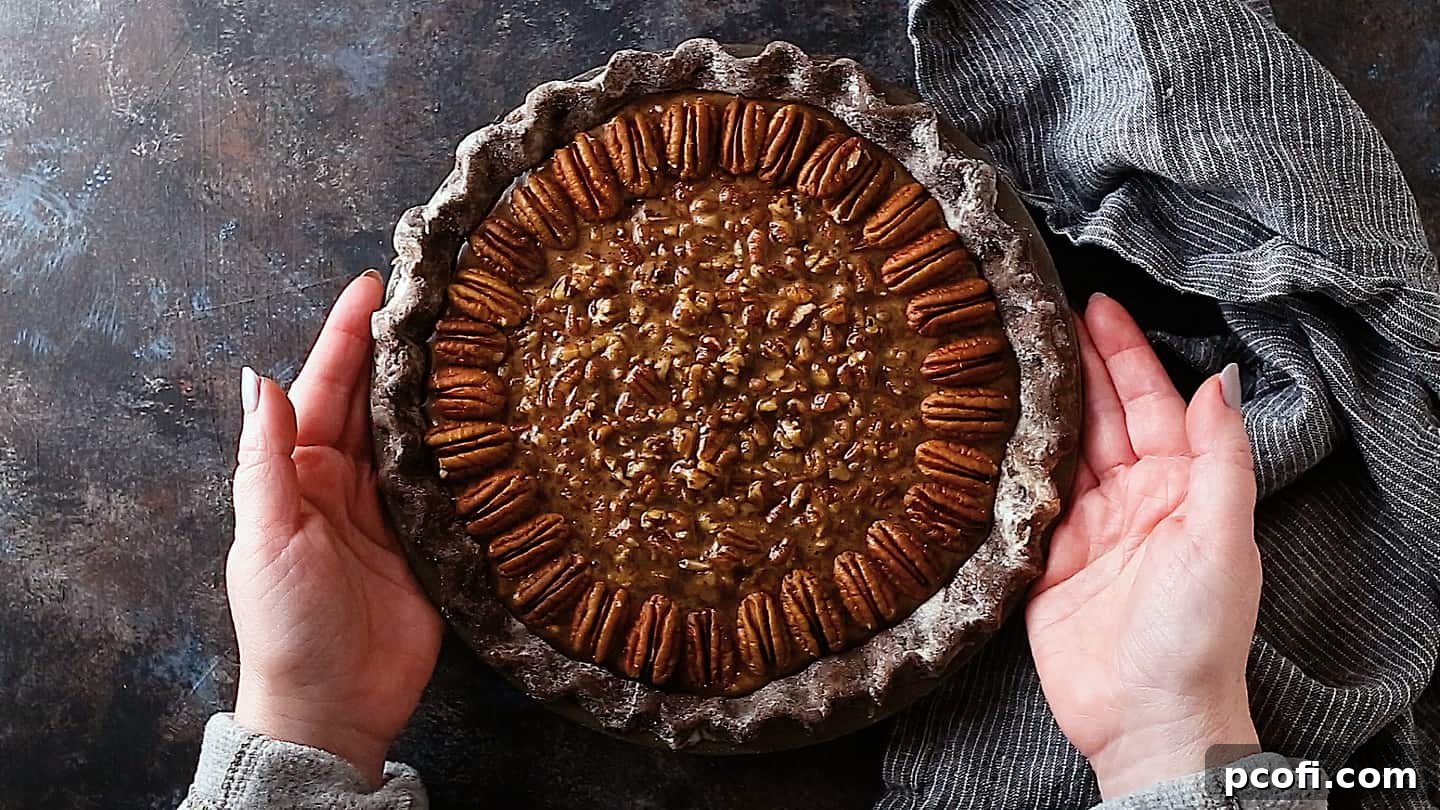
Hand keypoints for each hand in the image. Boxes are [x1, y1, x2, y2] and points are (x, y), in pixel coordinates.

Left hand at [227, 271, 442, 787]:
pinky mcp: (431, 542)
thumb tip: (258, 379)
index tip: (370, 287)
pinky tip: (491, 418)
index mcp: (298, 474)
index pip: (324, 388)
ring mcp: (391, 512)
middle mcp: (345, 483)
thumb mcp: (266, 538)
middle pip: (374, 401)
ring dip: (434, 390)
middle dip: (396, 348)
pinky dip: (466, 449)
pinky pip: (449, 484)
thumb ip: (266, 460)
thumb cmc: (286, 627)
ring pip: (414, 435)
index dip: (345, 336)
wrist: (332, 707)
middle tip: (432, 298)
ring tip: (467, 340)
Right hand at [1026, 294, 1261, 797]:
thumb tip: (1219, 381)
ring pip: (1056, 449)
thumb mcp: (1224, 538)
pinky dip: (1003, 463)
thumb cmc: (1198, 633)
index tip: (1094, 305)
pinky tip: (979, 428)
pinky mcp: (1042, 559)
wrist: (1147, 719)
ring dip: (1034, 404)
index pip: (1150, 403)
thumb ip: (1222, 459)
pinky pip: (1021, 499)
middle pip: (1097, 416)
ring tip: (1000, 356)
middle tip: (1034, 316)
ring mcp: (1085, 528)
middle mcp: (1131, 498)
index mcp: (1181, 486)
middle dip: (1071, 364)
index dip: (1123, 353)